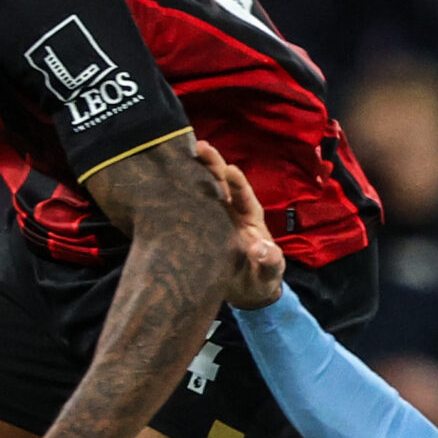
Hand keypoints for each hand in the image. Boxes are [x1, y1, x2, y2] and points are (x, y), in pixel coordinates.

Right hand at [190, 140, 284, 307]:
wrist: (243, 291)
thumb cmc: (259, 279)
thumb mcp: (268, 273)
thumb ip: (269, 260)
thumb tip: (259, 248)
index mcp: (250, 218)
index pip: (244, 196)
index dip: (237, 183)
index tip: (229, 169)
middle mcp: (233, 211)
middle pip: (223, 183)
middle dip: (214, 165)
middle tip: (200, 146)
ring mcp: (216, 217)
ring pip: (206, 189)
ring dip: (196, 171)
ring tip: (183, 152)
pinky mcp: (200, 226)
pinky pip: (192, 205)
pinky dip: (182, 192)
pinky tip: (168, 179)